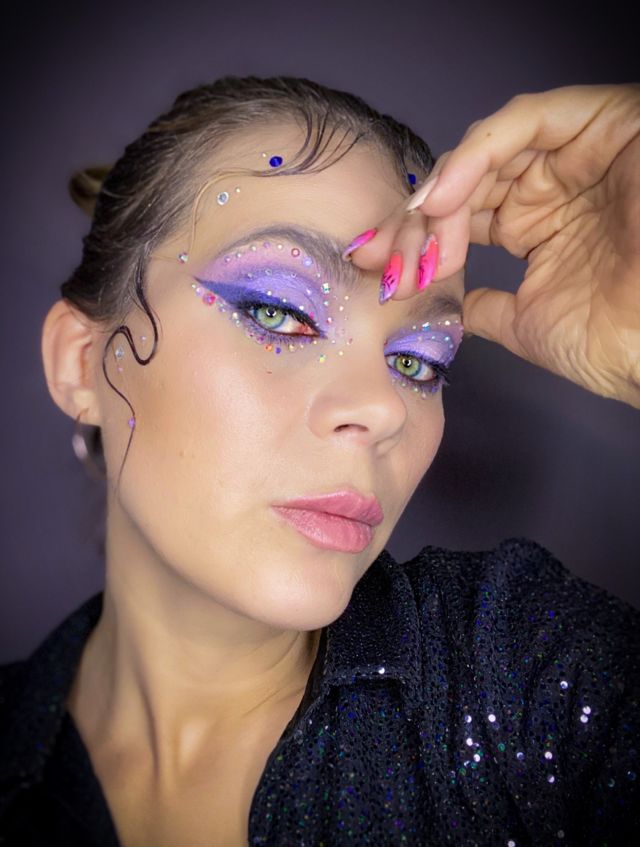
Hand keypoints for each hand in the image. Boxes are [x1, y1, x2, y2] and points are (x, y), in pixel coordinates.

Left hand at [348, 85, 639, 407]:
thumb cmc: (609, 341)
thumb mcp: (526, 323)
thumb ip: (486, 307)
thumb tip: (452, 307)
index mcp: (536, 223)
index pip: (460, 214)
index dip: (412, 237)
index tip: (373, 267)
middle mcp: (551, 185)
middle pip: (462, 182)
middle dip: (413, 220)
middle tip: (381, 256)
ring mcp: (574, 156)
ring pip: (484, 153)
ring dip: (440, 194)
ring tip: (415, 236)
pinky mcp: (601, 127)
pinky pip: (526, 123)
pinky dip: (476, 155)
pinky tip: (445, 198)